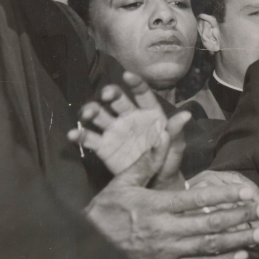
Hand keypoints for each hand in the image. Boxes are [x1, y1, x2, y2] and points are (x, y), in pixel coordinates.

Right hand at [69, 71, 189, 188]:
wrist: (155, 183)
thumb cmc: (168, 160)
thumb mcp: (175, 148)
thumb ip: (176, 132)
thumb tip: (186, 115)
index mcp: (150, 114)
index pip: (143, 94)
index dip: (136, 84)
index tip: (128, 76)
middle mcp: (130, 118)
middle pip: (117, 100)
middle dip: (111, 94)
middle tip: (107, 94)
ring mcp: (115, 131)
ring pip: (100, 115)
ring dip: (91, 110)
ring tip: (87, 113)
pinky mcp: (103, 146)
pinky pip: (89, 138)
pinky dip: (79, 135)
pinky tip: (72, 135)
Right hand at [84, 173, 258, 258]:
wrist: (87, 248)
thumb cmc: (107, 211)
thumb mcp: (123, 183)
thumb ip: (148, 160)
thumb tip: (164, 130)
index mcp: (155, 206)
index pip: (195, 198)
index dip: (223, 194)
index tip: (245, 190)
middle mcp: (163, 230)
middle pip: (209, 222)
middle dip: (239, 216)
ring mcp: (165, 252)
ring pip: (208, 245)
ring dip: (237, 239)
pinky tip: (240, 254)